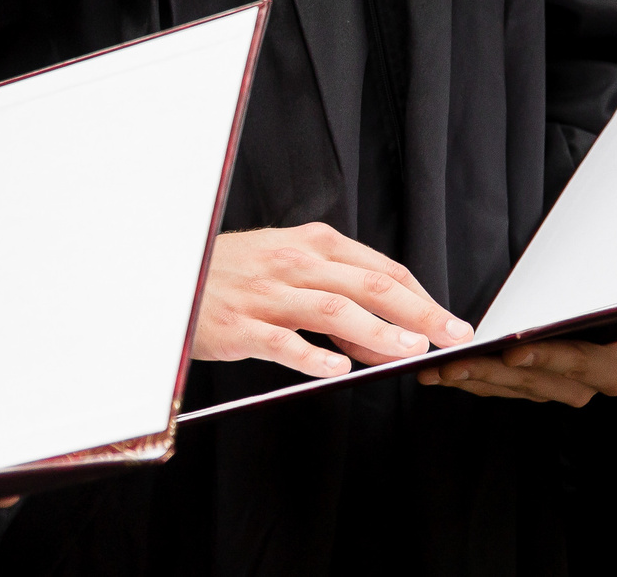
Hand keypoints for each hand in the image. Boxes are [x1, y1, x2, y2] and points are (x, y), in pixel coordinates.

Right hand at [195, 223, 469, 378]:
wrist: (166, 276)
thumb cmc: (234, 273)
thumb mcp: (288, 263)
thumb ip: (334, 289)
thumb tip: (382, 330)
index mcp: (314, 244)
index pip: (382, 269)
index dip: (421, 295)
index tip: (448, 319)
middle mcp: (296, 263)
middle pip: (370, 286)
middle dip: (419, 311)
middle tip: (451, 333)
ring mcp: (267, 294)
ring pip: (334, 310)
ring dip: (378, 331)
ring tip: (409, 350)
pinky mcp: (238, 326)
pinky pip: (281, 343)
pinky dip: (312, 358)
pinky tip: (338, 372)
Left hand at [417, 309, 616, 405]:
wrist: (600, 302)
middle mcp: (613, 373)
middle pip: (576, 370)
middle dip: (538, 361)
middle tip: (511, 352)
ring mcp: (576, 386)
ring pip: (532, 385)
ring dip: (489, 376)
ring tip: (451, 367)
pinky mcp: (542, 387)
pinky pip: (508, 386)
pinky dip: (475, 379)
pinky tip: (443, 372)